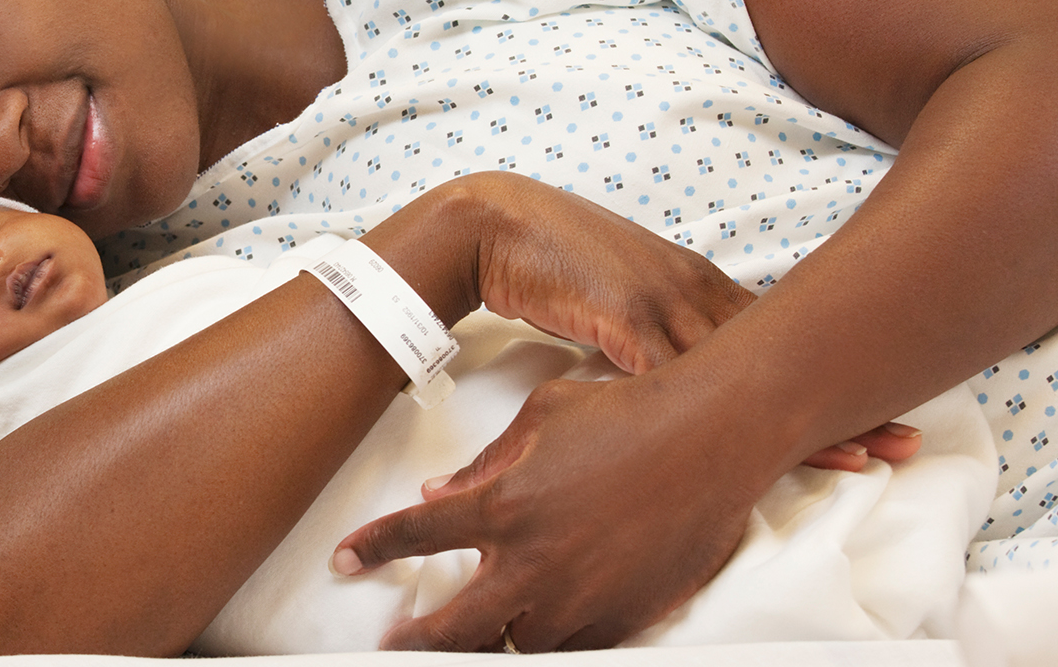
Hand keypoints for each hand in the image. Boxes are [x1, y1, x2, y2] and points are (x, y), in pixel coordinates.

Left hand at [333, 376, 759, 651]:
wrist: (713, 436)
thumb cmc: (627, 414)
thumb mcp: (542, 419)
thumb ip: (484, 462)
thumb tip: (440, 490)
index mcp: (502, 505)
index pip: (414, 536)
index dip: (370, 551)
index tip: (344, 562)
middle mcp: (532, 562)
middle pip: (450, 628)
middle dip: (412, 643)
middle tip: (392, 646)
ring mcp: (577, 598)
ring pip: (513, 644)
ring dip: (488, 641)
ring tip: (469, 639)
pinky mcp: (620, 618)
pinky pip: (569, 647)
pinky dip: (547, 639)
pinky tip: (537, 630)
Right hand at [426, 175, 920, 471]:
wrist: (487, 222)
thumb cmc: (540, 255)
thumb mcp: (613, 290)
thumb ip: (648, 325)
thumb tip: (667, 370)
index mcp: (690, 280)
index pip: (776, 333)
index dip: (829, 372)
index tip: (881, 407)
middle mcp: (689, 288)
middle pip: (784, 351)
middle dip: (844, 398)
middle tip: (904, 440)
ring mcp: (661, 301)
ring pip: (750, 369)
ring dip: (805, 415)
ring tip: (862, 456)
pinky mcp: (622, 315)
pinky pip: (682, 376)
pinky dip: (719, 413)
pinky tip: (748, 445)